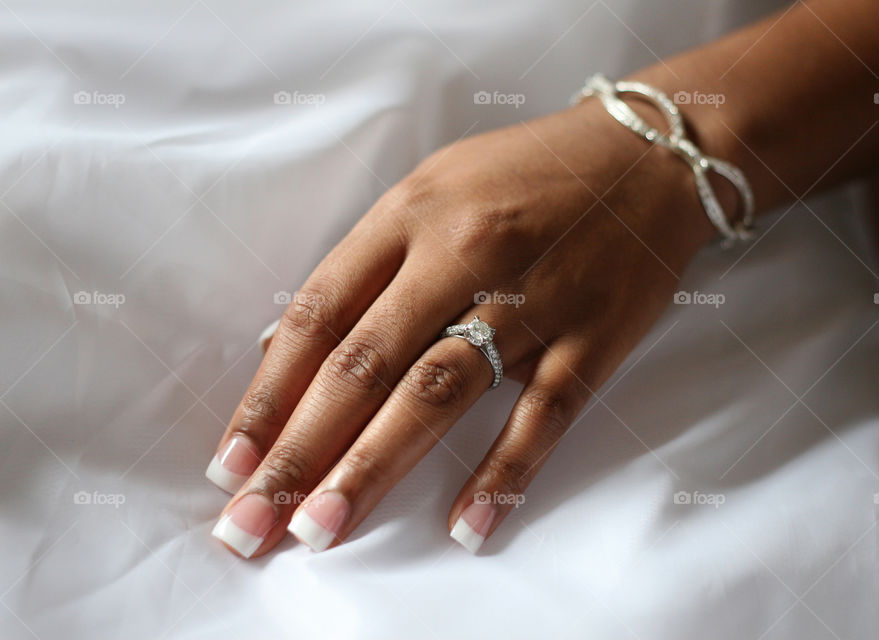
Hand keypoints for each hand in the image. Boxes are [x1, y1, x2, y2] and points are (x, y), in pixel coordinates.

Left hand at [206, 96, 717, 557]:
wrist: (647, 156)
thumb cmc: (527, 173)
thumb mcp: (430, 189)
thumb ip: (364, 265)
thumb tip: (287, 349)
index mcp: (412, 213)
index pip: (320, 314)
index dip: (268, 394)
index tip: (231, 460)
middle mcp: (462, 255)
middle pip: (364, 365)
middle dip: (300, 450)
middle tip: (253, 522)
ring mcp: (530, 300)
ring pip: (438, 393)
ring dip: (373, 467)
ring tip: (322, 526)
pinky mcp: (591, 338)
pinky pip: (542, 415)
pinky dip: (504, 474)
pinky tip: (467, 526)